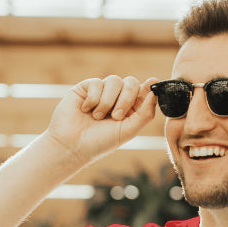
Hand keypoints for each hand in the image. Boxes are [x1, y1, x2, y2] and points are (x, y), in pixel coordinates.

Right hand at [43, 75, 157, 166]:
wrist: (72, 145)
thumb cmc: (100, 142)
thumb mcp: (128, 130)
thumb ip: (145, 113)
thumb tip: (155, 92)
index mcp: (130, 108)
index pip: (143, 91)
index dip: (149, 86)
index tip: (154, 83)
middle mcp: (117, 98)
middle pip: (131, 83)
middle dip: (126, 99)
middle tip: (116, 116)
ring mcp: (102, 92)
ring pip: (114, 81)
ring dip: (107, 101)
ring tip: (97, 117)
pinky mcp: (86, 88)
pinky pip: (97, 83)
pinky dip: (93, 99)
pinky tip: (85, 110)